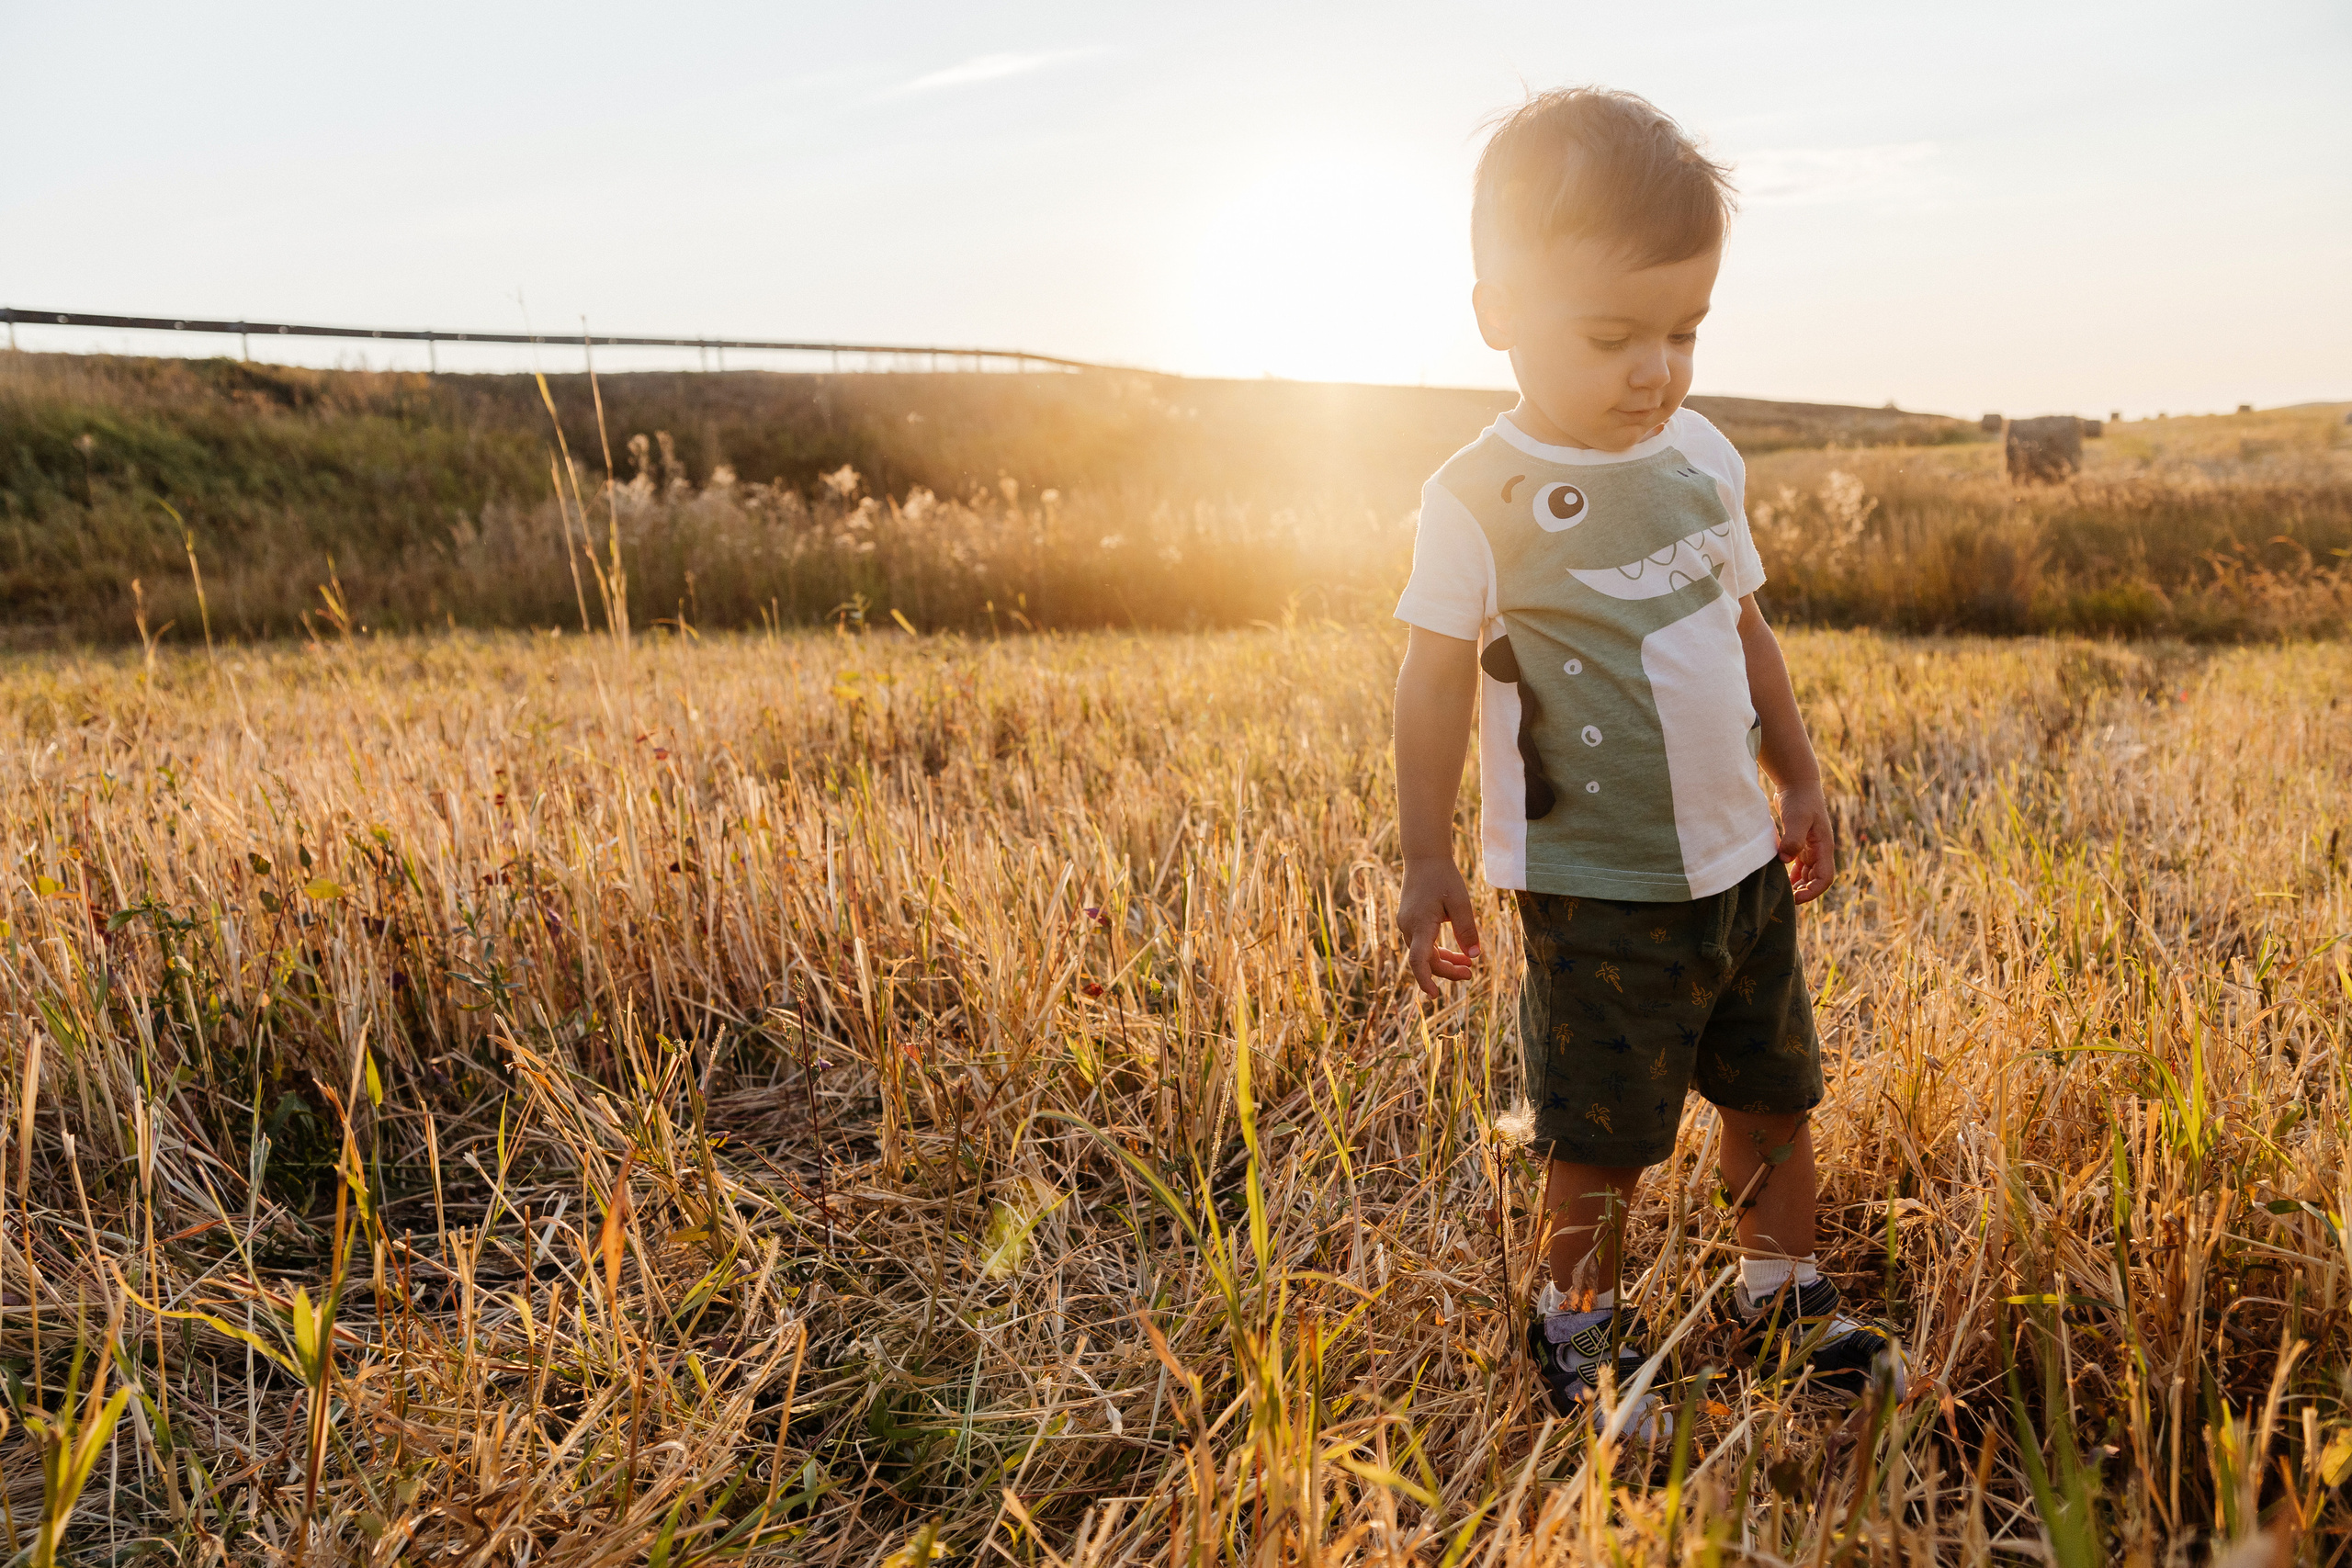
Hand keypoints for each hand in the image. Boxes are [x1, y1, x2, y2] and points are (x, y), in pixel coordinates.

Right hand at [1398, 856, 1482, 997]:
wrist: (1423, 857)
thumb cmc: (1443, 877)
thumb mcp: (1461, 902)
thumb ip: (1467, 930)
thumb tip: (1474, 956)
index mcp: (1420, 924)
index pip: (1419, 960)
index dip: (1425, 980)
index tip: (1434, 995)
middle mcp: (1409, 927)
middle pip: (1425, 960)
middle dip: (1447, 971)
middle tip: (1470, 974)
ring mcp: (1407, 924)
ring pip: (1424, 953)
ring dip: (1444, 961)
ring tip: (1467, 965)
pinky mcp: (1409, 921)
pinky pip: (1422, 943)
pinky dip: (1437, 951)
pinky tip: (1455, 952)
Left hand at [1775, 786, 1837, 903]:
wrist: (1797, 782)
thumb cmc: (1799, 799)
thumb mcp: (1797, 818)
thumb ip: (1793, 839)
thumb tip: (1785, 860)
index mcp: (1824, 847)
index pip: (1825, 878)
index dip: (1813, 891)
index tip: (1796, 898)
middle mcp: (1819, 850)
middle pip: (1815, 879)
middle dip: (1803, 891)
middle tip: (1783, 899)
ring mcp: (1810, 847)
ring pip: (1807, 874)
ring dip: (1797, 884)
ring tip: (1780, 892)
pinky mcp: (1800, 843)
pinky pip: (1798, 865)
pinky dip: (1791, 874)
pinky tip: (1779, 877)